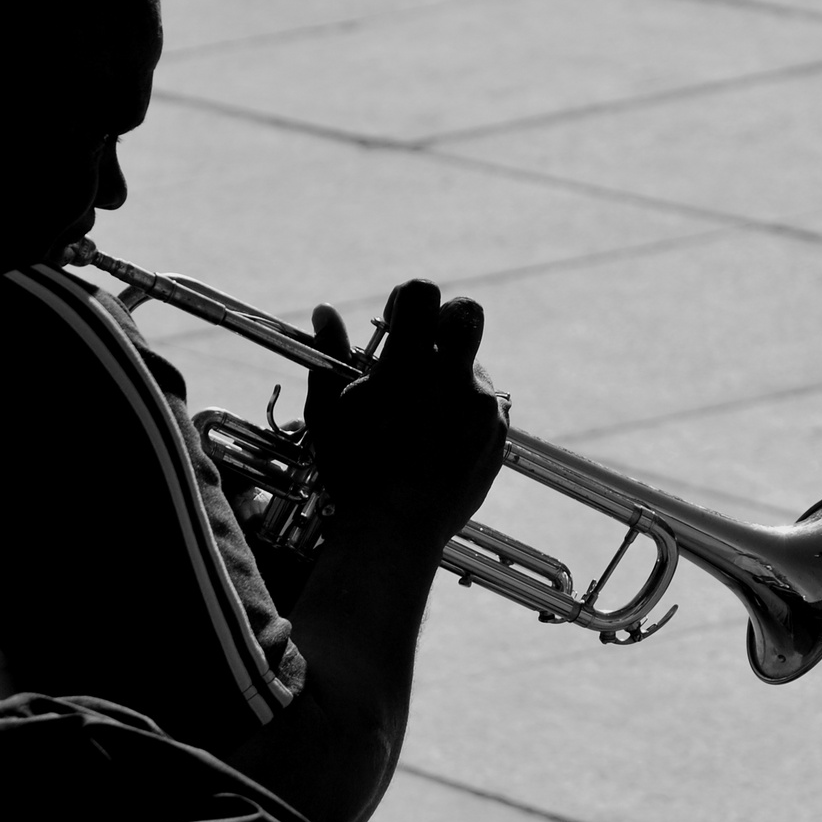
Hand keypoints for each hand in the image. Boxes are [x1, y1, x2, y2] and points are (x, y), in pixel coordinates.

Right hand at [305, 280, 507, 546]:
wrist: (396, 530)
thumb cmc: (354, 470)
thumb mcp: (330, 410)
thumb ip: (329, 354)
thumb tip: (325, 311)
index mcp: (409, 364)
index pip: (422, 291)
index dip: (407, 299)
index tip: (395, 323)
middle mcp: (453, 378)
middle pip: (467, 311)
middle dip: (445, 320)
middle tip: (421, 350)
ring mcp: (481, 407)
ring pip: (474, 364)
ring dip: (451, 374)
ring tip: (421, 413)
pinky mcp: (496, 434)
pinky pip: (487, 405)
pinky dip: (464, 411)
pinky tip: (438, 438)